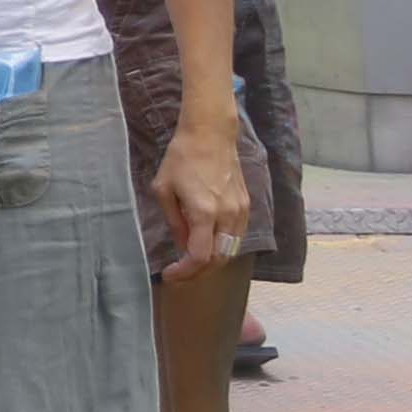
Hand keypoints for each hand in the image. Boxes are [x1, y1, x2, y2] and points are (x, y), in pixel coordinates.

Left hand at [157, 110, 253, 276]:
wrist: (210, 136)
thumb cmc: (181, 158)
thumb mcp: (164, 189)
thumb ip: (174, 221)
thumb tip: (182, 245)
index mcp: (204, 212)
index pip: (200, 256)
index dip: (186, 272)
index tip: (170, 275)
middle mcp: (227, 216)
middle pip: (219, 259)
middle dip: (199, 272)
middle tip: (180, 272)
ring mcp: (241, 211)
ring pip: (231, 250)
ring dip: (212, 261)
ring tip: (191, 261)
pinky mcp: (247, 206)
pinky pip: (237, 237)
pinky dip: (223, 246)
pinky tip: (207, 243)